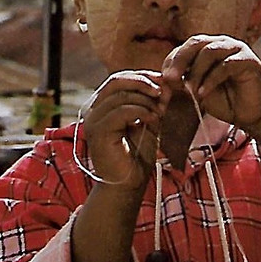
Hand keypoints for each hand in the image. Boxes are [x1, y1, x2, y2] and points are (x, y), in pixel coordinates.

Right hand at [83, 70, 168, 188]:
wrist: (128, 185)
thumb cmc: (137, 156)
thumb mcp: (149, 122)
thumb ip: (154, 103)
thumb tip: (166, 84)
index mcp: (103, 106)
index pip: (119, 79)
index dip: (142, 76)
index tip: (163, 82)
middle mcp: (94, 111)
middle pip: (116, 81)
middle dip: (143, 82)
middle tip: (162, 90)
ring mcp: (94, 121)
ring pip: (120, 95)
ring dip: (145, 100)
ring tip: (159, 112)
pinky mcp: (99, 133)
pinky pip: (121, 111)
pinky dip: (141, 111)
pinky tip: (152, 119)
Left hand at [162, 35, 260, 130]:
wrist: (252, 116)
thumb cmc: (226, 102)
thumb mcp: (198, 90)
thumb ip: (184, 81)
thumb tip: (164, 78)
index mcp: (209, 47)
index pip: (185, 48)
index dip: (172, 63)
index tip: (163, 82)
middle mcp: (222, 44)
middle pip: (195, 43)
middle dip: (179, 61)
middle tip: (169, 79)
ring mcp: (237, 49)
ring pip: (209, 51)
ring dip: (195, 72)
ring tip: (189, 91)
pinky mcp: (248, 61)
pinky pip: (225, 66)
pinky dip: (210, 80)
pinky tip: (202, 93)